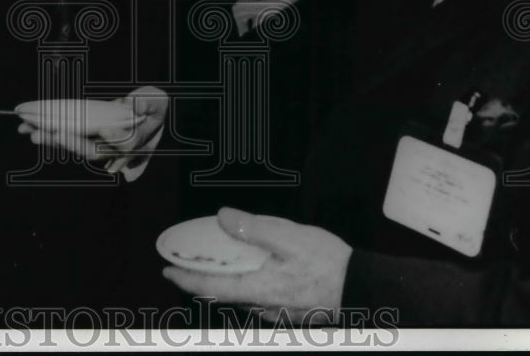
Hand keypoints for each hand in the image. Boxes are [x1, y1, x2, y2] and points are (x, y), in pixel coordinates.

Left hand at [18, 86, 168, 173]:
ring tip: (32, 133)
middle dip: (72, 142)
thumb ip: (147, 103)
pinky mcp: (83, 139)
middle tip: (57, 133)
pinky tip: (29, 127)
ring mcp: (97, 145)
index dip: (115, 138)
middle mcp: (114, 149)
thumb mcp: (154, 102)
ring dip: (52, 139)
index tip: (104, 129)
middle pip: (92, 150)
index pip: (125, 144)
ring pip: (73, 146)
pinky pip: (64, 138)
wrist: (144, 115)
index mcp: (134, 141)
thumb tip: (136, 105)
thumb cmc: (150, 107)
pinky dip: (47, 133)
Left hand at [163, 207, 351, 323]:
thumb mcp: (289, 237)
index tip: (168, 272)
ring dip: (224, 283)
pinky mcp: (289, 309)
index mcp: (259, 288)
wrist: (362, 286)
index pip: (212, 288)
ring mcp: (277, 311)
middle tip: (186, 267)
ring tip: (215, 265)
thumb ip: (254, 229)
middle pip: (224, 295)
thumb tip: (224, 219)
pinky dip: (245, 284)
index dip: (186, 281)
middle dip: (202, 281)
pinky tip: (250, 271)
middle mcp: (264, 305)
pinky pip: (258, 298)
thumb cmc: (329, 263)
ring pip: (241, 298)